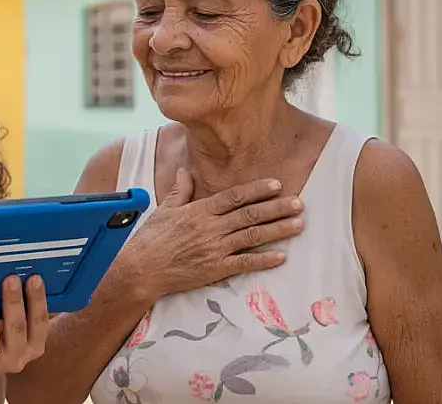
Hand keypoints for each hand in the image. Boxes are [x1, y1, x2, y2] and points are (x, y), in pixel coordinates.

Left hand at [0, 274, 48, 375]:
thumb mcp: (12, 322)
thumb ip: (17, 306)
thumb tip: (15, 272)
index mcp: (34, 345)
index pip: (39, 322)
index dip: (38, 300)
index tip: (34, 278)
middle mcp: (17, 357)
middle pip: (16, 328)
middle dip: (13, 302)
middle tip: (10, 279)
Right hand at [123, 169, 304, 297]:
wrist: (141, 269)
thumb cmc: (151, 238)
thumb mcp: (164, 210)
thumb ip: (180, 191)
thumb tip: (186, 171)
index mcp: (199, 211)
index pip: (234, 197)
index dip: (257, 190)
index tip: (276, 185)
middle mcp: (211, 228)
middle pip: (250, 215)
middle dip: (277, 208)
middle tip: (300, 203)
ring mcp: (215, 249)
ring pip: (252, 236)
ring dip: (278, 230)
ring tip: (299, 224)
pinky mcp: (215, 269)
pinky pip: (244, 263)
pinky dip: (264, 260)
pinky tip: (281, 256)